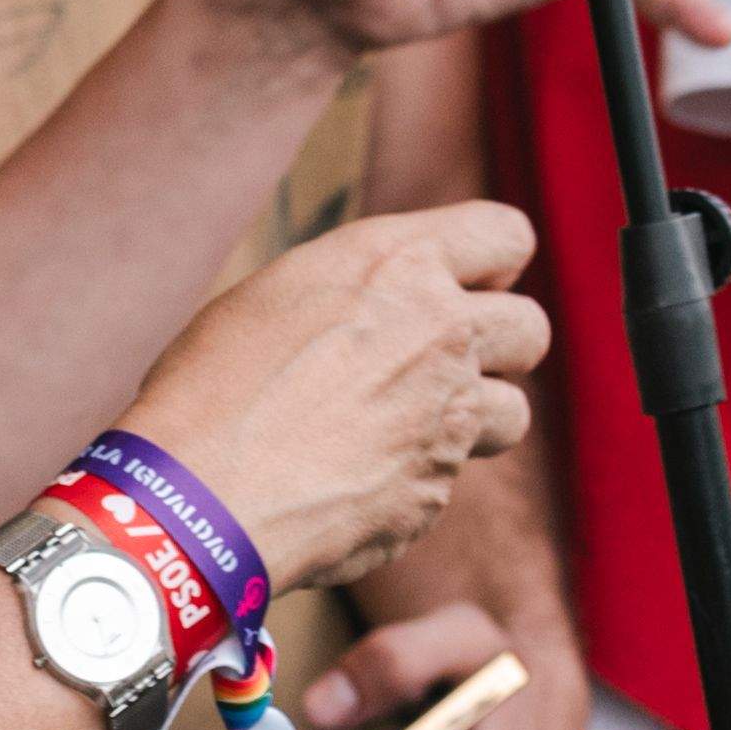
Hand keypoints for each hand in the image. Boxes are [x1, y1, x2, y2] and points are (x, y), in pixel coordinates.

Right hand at [127, 206, 549, 597]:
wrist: (199, 494)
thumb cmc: (213, 384)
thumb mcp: (286, 291)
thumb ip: (368, 286)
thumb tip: (400, 298)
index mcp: (400, 263)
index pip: (507, 235)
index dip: (491, 264)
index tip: (467, 285)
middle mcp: (443, 332)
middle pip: (531, 329)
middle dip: (500, 346)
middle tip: (441, 363)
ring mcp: (450, 418)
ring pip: (512, 414)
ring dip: (471, 420)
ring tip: (401, 426)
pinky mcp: (436, 492)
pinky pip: (449, 481)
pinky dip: (414, 481)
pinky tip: (351, 479)